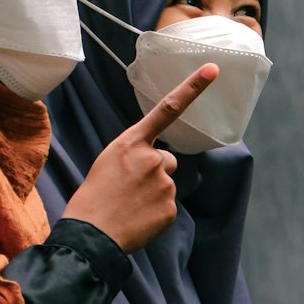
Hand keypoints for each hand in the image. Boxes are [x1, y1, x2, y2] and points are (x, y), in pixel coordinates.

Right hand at [61, 63, 218, 253]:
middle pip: (167, 160)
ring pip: (166, 184)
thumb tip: (158, 164)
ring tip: (129, 205)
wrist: (90, 234)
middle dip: (154, 172)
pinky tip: (137, 218)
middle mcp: (153, 158)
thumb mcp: (109, 162)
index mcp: (132, 142)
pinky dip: (155, 213)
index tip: (212, 69)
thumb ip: (135, 154)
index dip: (192, 88)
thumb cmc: (94, 197)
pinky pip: (168, 206)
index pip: (167, 108)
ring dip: (153, 193)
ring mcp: (164, 183)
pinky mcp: (170, 207)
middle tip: (128, 189)